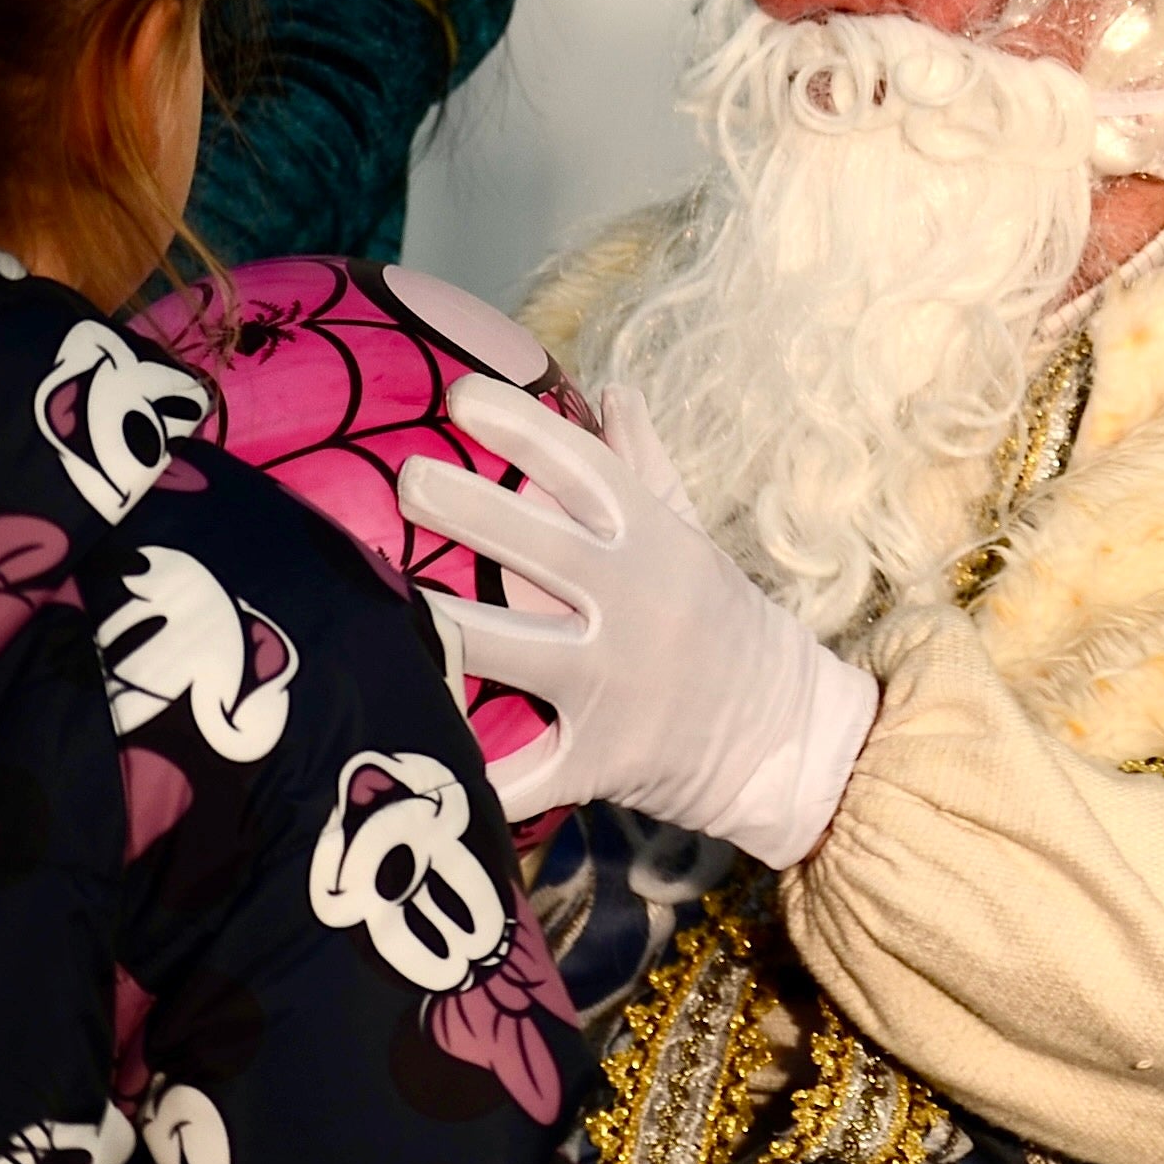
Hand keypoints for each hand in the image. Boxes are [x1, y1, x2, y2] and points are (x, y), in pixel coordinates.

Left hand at [396, 374, 880, 864]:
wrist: (784, 739)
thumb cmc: (720, 623)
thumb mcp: (690, 538)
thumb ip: (643, 464)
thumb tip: (610, 390)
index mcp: (653, 542)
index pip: (582, 469)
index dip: (520, 428)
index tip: (460, 395)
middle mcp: (632, 606)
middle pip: (539, 547)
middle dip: (467, 508)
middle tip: (407, 480)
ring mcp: (611, 685)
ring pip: (512, 650)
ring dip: (444, 625)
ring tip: (380, 599)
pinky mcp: (595, 759)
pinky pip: (524, 771)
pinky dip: (474, 774)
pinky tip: (414, 753)